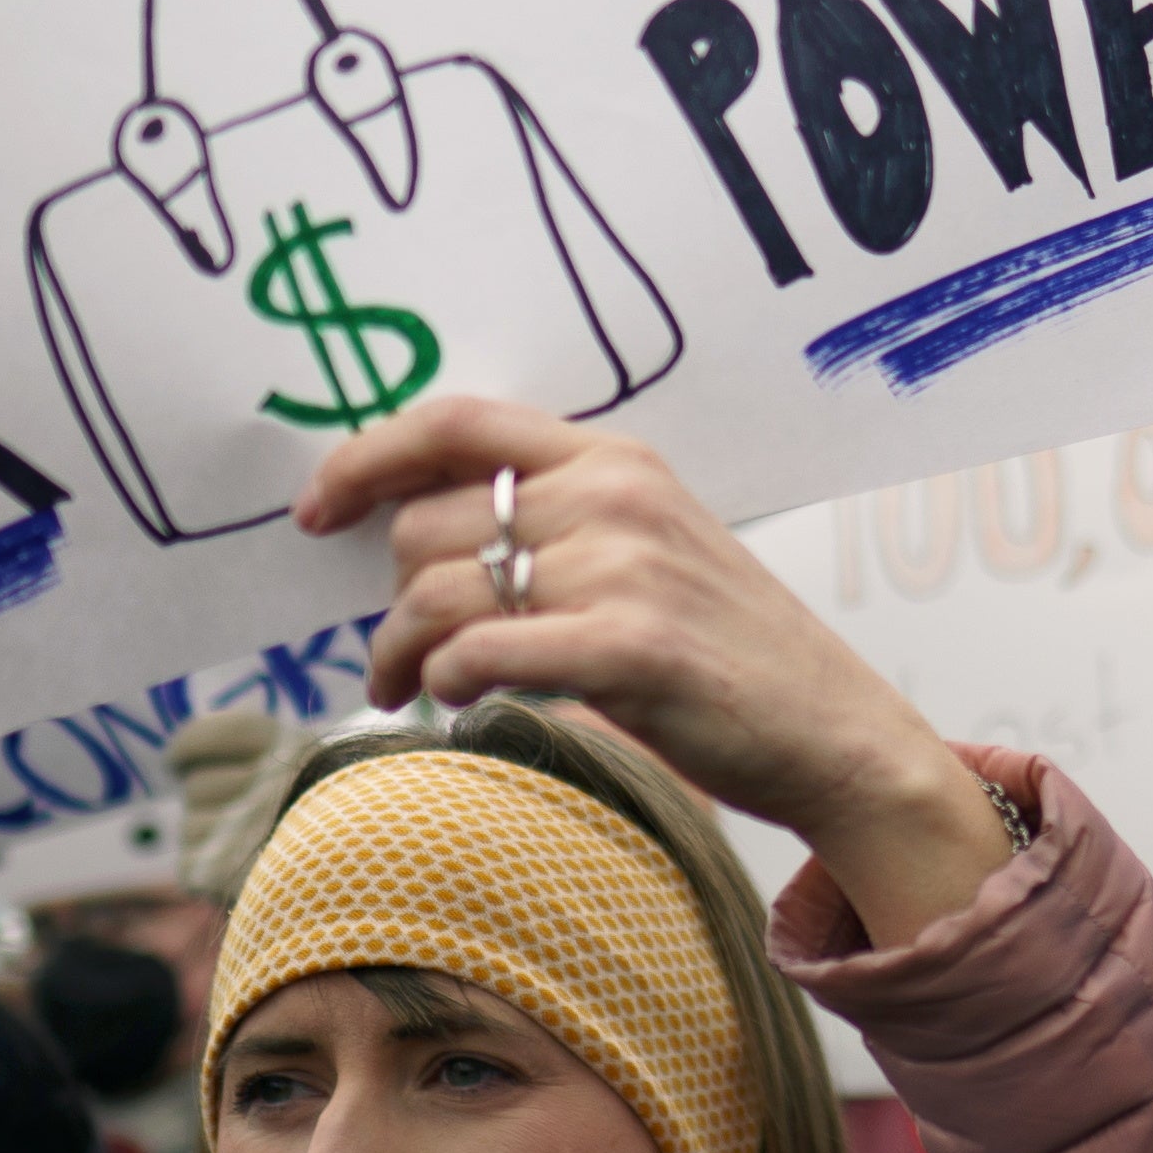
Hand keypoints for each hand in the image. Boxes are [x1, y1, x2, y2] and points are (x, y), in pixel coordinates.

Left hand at [299, 396, 1010, 949]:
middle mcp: (616, 496)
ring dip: (398, 652)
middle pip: (427, 526)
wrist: (835, 729)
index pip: (455, 423)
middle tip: (399, 652)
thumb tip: (417, 538)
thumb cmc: (728, 651)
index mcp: (617, 459)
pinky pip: (478, 654)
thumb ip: (557, 523)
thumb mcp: (649, 550)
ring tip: (408, 688)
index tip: (317, 510)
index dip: (365, 458)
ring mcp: (625, 568)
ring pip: (436, 594)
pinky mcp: (629, 646)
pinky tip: (458, 701)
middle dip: (392, 596)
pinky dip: (446, 682)